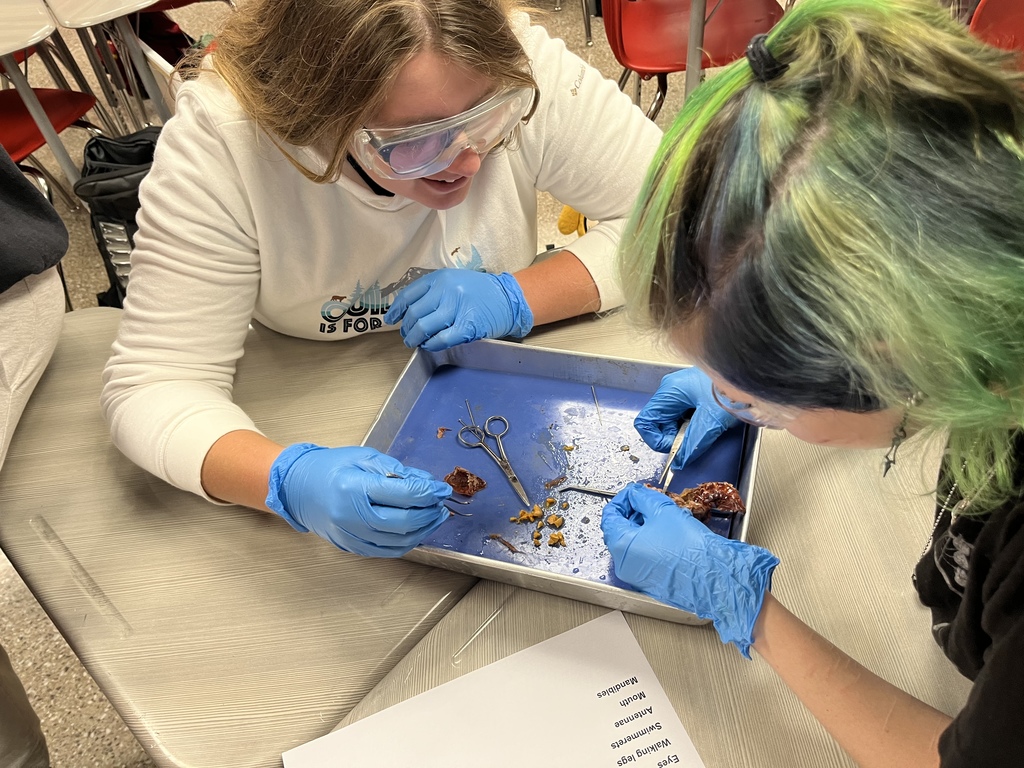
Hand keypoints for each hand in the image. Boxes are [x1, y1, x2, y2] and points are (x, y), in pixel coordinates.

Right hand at [265, 443, 451, 557]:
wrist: (297, 488)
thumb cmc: (328, 468)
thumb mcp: (363, 457)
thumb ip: (396, 470)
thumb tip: (426, 482)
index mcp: (353, 487)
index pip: (402, 494)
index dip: (428, 492)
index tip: (441, 489)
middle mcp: (350, 515)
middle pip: (403, 522)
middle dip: (429, 513)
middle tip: (440, 504)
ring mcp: (349, 535)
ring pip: (398, 541)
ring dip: (422, 530)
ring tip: (434, 516)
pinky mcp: (351, 546)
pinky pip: (386, 550)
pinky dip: (406, 542)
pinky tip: (416, 530)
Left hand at [383, 269, 533, 350]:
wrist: (508, 297)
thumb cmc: (479, 291)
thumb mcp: (453, 282)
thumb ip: (432, 292)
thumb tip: (407, 312)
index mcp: (440, 278)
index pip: (409, 295)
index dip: (396, 310)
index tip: (391, 319)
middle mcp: (446, 290)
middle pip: (414, 314)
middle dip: (407, 329)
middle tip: (407, 336)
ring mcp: (457, 308)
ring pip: (424, 327)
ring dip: (415, 338)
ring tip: (416, 342)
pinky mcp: (467, 326)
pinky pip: (441, 339)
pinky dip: (431, 345)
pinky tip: (430, 345)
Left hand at [601, 484, 777, 657]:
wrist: (714, 576)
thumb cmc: (689, 546)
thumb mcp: (663, 510)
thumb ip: (642, 497)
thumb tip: (634, 493)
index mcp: (621, 545)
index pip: (609, 516)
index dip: (622, 500)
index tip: (634, 493)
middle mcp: (623, 564)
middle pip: (619, 530)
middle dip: (634, 513)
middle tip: (650, 503)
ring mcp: (636, 576)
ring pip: (632, 543)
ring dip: (643, 527)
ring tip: (663, 518)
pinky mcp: (650, 582)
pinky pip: (643, 557)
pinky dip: (650, 542)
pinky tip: (668, 535)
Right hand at [634, 367, 739, 469]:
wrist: (753, 375)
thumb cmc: (733, 388)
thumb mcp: (711, 421)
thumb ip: (693, 444)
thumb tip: (680, 461)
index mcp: (669, 392)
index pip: (646, 422)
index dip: (656, 441)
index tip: (674, 449)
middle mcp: (672, 389)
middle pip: (659, 422)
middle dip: (674, 437)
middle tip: (693, 441)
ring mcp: (682, 390)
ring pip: (673, 420)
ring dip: (685, 431)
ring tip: (706, 428)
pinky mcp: (694, 393)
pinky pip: (685, 414)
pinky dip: (694, 424)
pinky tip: (709, 421)